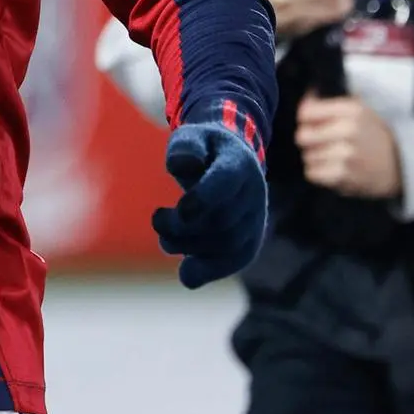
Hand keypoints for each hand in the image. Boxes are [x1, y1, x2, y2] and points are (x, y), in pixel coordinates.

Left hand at [151, 103, 267, 288]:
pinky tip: (187, 276)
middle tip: (159, 219)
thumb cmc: (203, 149)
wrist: (232, 159)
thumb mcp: (191, 137)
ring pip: (229, 245)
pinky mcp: (249, 240)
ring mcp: (255, 219)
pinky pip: (235, 261)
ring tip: (165, 240)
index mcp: (238, 162)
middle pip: (223, 220)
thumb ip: (185, 148)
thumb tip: (179, 166)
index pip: (225, 182)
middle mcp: (253, 193)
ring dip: (190, 248)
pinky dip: (209, 271)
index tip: (180, 210)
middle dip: (185, 228)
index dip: (203, 198)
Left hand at [295, 93, 401, 198]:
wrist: (401, 165)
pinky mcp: (344, 175)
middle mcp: (347, 129)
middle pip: (302, 136)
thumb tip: (304, 100)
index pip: (306, 112)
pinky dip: (318, 173)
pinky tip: (332, 169)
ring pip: (307, 156)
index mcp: (350, 109)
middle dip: (308, 140)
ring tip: (332, 157)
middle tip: (320, 142)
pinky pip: (312, 173)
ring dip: (315, 158)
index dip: (305, 118)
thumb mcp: (358, 110)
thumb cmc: (374, 136)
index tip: (311, 123)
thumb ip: (329, 104)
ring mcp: (346, 154)